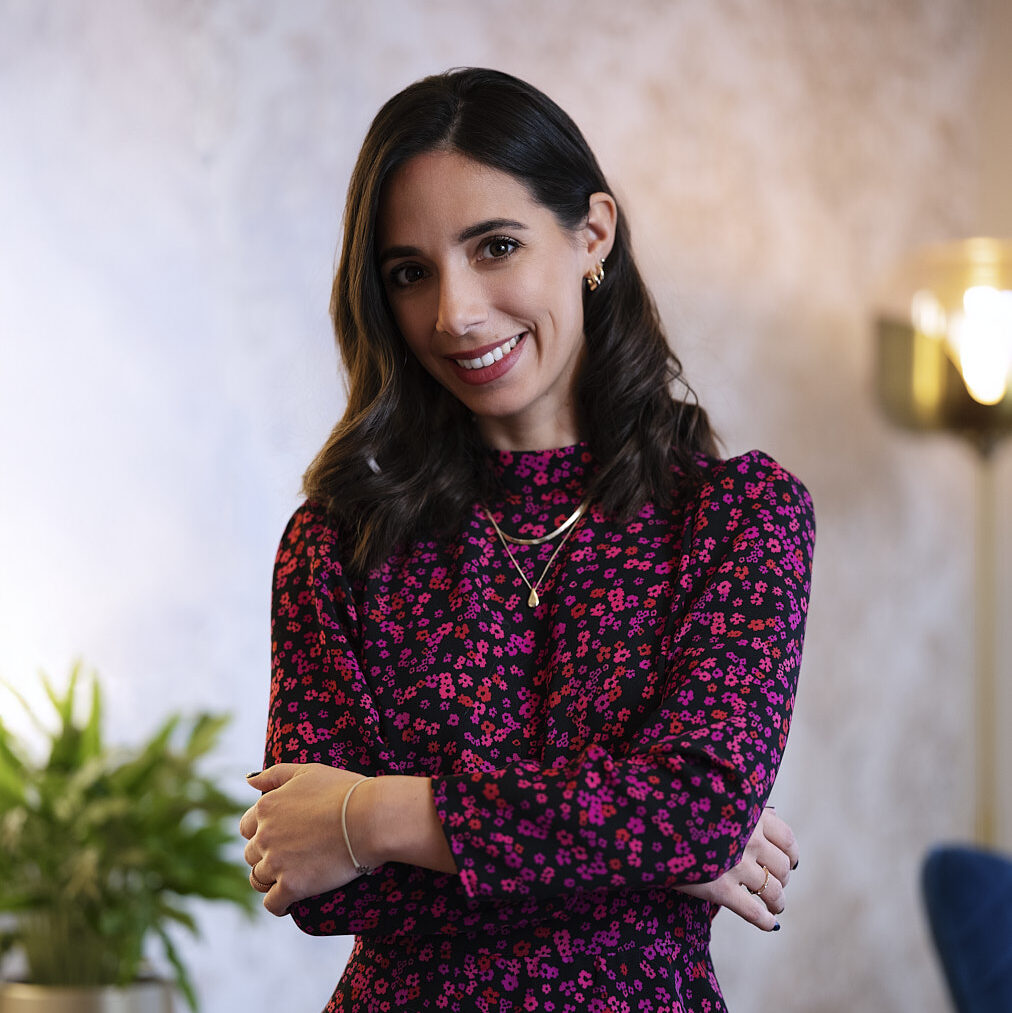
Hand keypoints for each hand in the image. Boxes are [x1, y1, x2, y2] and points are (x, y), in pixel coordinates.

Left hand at [239, 763, 371, 915]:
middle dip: (266, 856)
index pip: (247, 827)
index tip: (280, 836)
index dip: (262, 832)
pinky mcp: (291, 886)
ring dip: (271, 880)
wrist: (369, 818)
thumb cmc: (344, 791)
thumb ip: (275, 774)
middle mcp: (264, 835)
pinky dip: (279, 904)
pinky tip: (290, 902)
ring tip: (290, 878)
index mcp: (266, 807)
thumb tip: (249, 781)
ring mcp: (276, 862)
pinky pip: (273, 903)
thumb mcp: (308, 771)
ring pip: (258, 879)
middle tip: (291, 856)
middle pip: (251, 854)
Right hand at [676, 807, 798, 931]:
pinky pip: (755, 912)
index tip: (789, 862)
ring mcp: (736, 866)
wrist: (652, 822)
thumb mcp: (716, 798)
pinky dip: (766, 920)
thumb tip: (770, 818)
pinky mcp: (720, 889)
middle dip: (781, 880)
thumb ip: (741, 808)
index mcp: (751, 814)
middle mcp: (749, 839)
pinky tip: (769, 923)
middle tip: (775, 885)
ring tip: (774, 906)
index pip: (787, 840)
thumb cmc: (684, 808)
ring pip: (773, 892)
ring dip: (777, 902)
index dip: (790, 855)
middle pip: (782, 868)